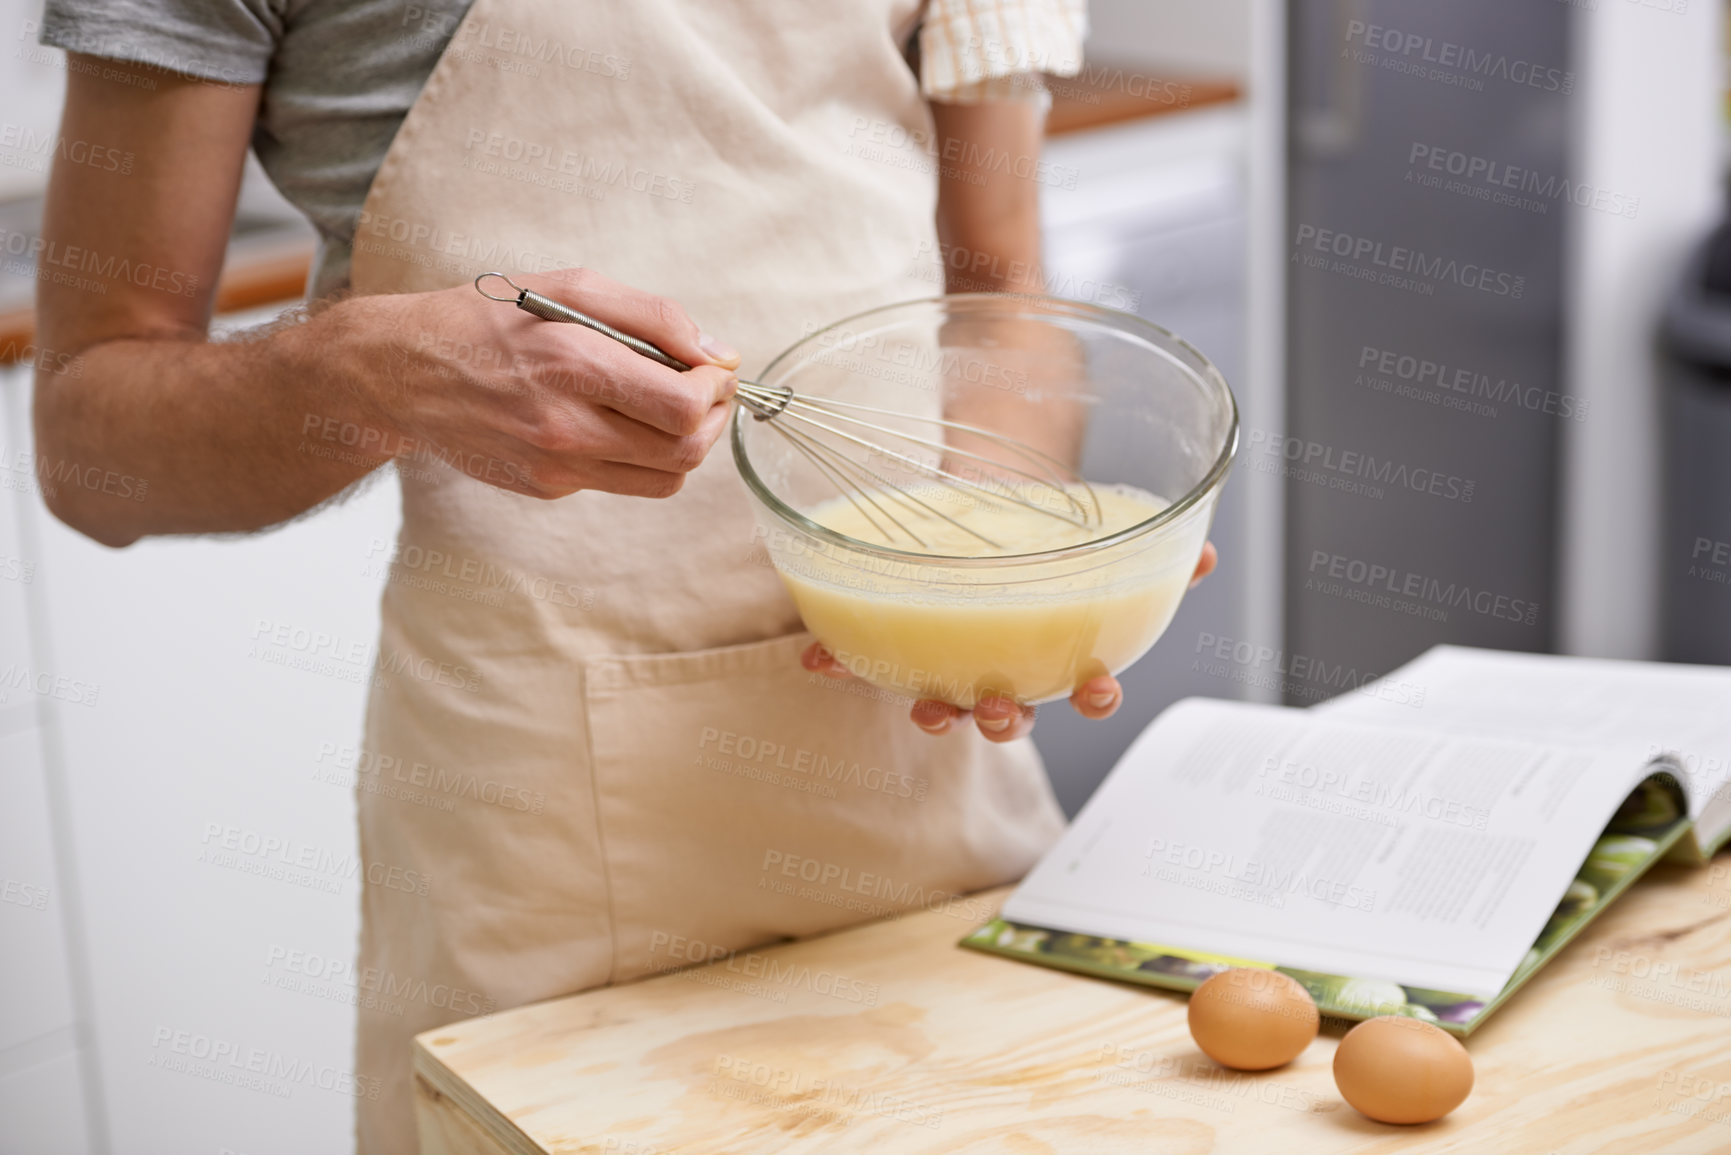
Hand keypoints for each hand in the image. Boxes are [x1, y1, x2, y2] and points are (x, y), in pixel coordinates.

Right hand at [336, 267, 739, 498]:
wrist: (400, 373)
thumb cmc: (486, 319)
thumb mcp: (567, 287)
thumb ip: (652, 316)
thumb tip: (718, 353)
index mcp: (572, 364)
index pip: (682, 406)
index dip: (715, 390)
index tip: (713, 369)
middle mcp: (564, 426)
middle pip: (685, 452)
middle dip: (711, 420)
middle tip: (706, 391)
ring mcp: (554, 466)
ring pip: (664, 480)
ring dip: (684, 445)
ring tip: (669, 409)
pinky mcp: (546, 488)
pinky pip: (622, 484)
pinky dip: (638, 457)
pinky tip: (613, 422)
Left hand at [802, 541, 1218, 741]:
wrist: (983, 494)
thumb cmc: (1043, 527)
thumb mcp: (1100, 533)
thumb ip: (1149, 547)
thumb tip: (1202, 553)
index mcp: (1054, 646)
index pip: (1081, 685)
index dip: (1093, 695)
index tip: (1099, 690)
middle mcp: (1001, 663)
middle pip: (1009, 709)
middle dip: (1005, 719)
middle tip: (1000, 711)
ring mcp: (947, 654)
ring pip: (943, 696)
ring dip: (934, 708)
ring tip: (926, 708)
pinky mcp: (895, 631)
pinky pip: (866, 655)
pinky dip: (842, 661)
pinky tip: (820, 659)